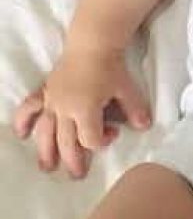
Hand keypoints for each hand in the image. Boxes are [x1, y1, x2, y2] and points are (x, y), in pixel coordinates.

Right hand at [12, 48, 150, 177]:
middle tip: (77, 176)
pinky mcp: (45, 91)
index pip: (90, 138)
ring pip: (46, 132)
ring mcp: (52, 101)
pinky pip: (29, 108)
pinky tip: (21, 133)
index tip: (114, 133)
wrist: (92, 42)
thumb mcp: (127, 88)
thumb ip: (135, 109)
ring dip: (46, 151)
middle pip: (66, 142)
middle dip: (73, 160)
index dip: (102, 141)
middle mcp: (64, 109)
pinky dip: (23, 121)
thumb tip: (145, 126)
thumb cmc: (111, 66)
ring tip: (47, 167)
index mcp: (84, 110)